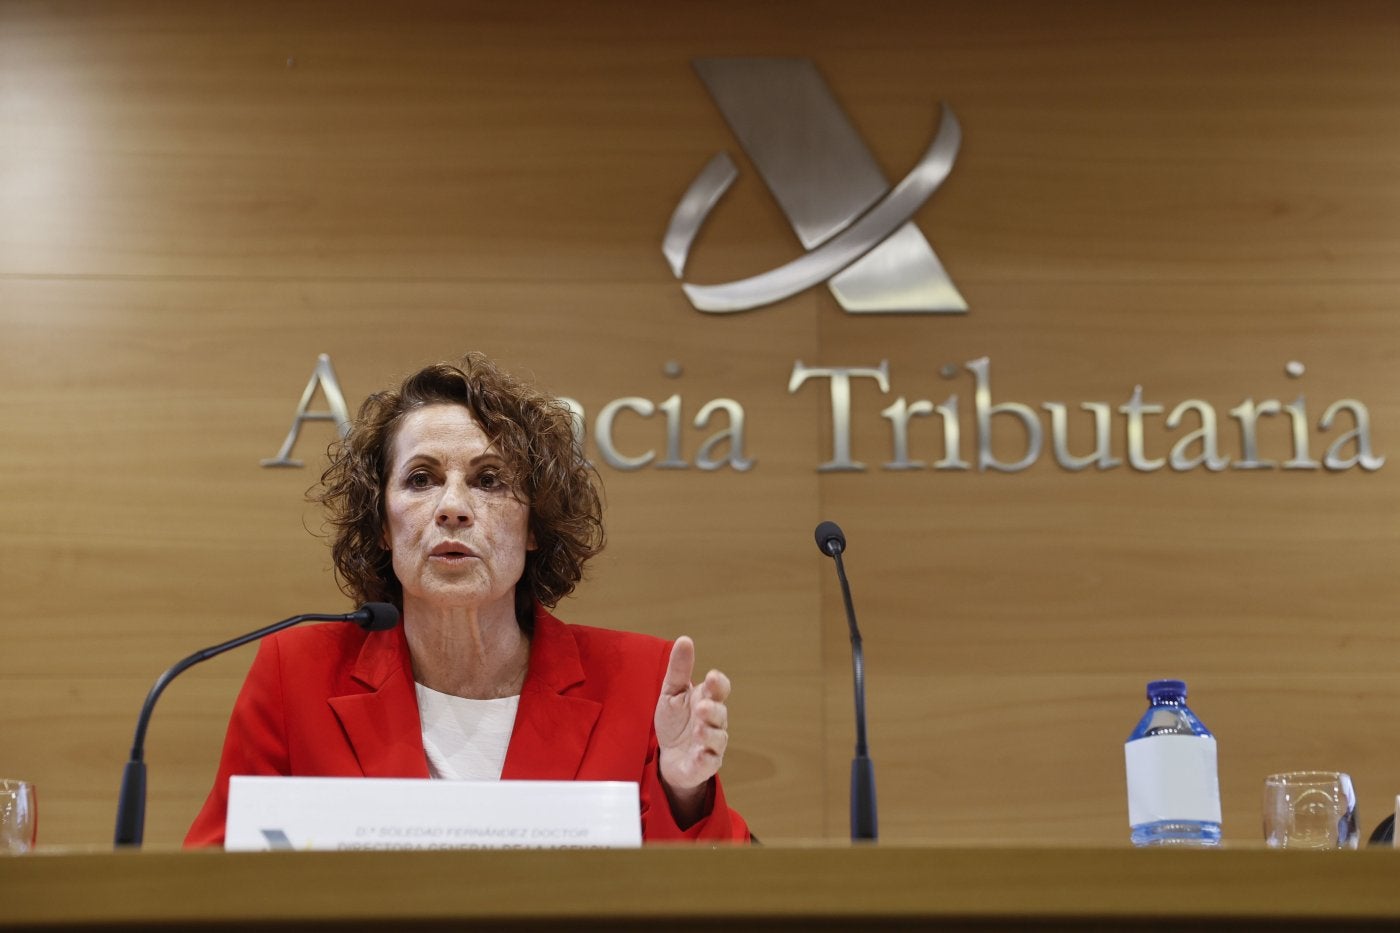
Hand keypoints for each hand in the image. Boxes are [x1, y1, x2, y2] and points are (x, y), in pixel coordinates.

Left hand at [654, 636, 730, 821]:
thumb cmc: (675, 722)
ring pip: (718, 738)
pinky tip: (700, 753)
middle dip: (713, 709)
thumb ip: (679, 669)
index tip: (712, 677)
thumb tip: (685, 639)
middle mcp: (714, 721)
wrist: (669, 758)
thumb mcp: (672, 693)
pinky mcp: (704, 765)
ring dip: (709, 733)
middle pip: (720, 713)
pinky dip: (706, 758)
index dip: (719, 684)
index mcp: (707, 700)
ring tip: (698, 729)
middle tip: (702, 706)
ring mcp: (711, 744)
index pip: (720, 689)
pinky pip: (709, 762)